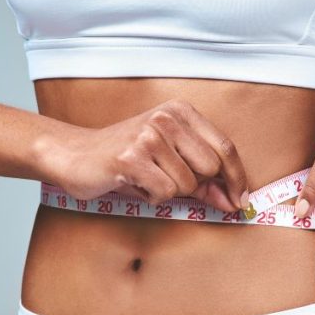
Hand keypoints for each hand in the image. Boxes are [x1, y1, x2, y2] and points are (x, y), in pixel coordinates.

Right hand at [44, 98, 251, 213]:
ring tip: (144, 179)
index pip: (225, 147)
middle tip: (168, 182)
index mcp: (180, 111)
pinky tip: (134, 184)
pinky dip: (151, 196)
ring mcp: (149, 136)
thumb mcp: (168, 161)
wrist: (75, 155)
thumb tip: (234, 202)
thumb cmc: (126, 159)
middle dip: (195, 186)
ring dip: (167, 192)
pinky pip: (164, 192)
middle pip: (210, 168)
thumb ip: (203, 180)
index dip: (237, 178)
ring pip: (187, 184)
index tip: (240, 201)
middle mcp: (166, 118)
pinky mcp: (132, 157)